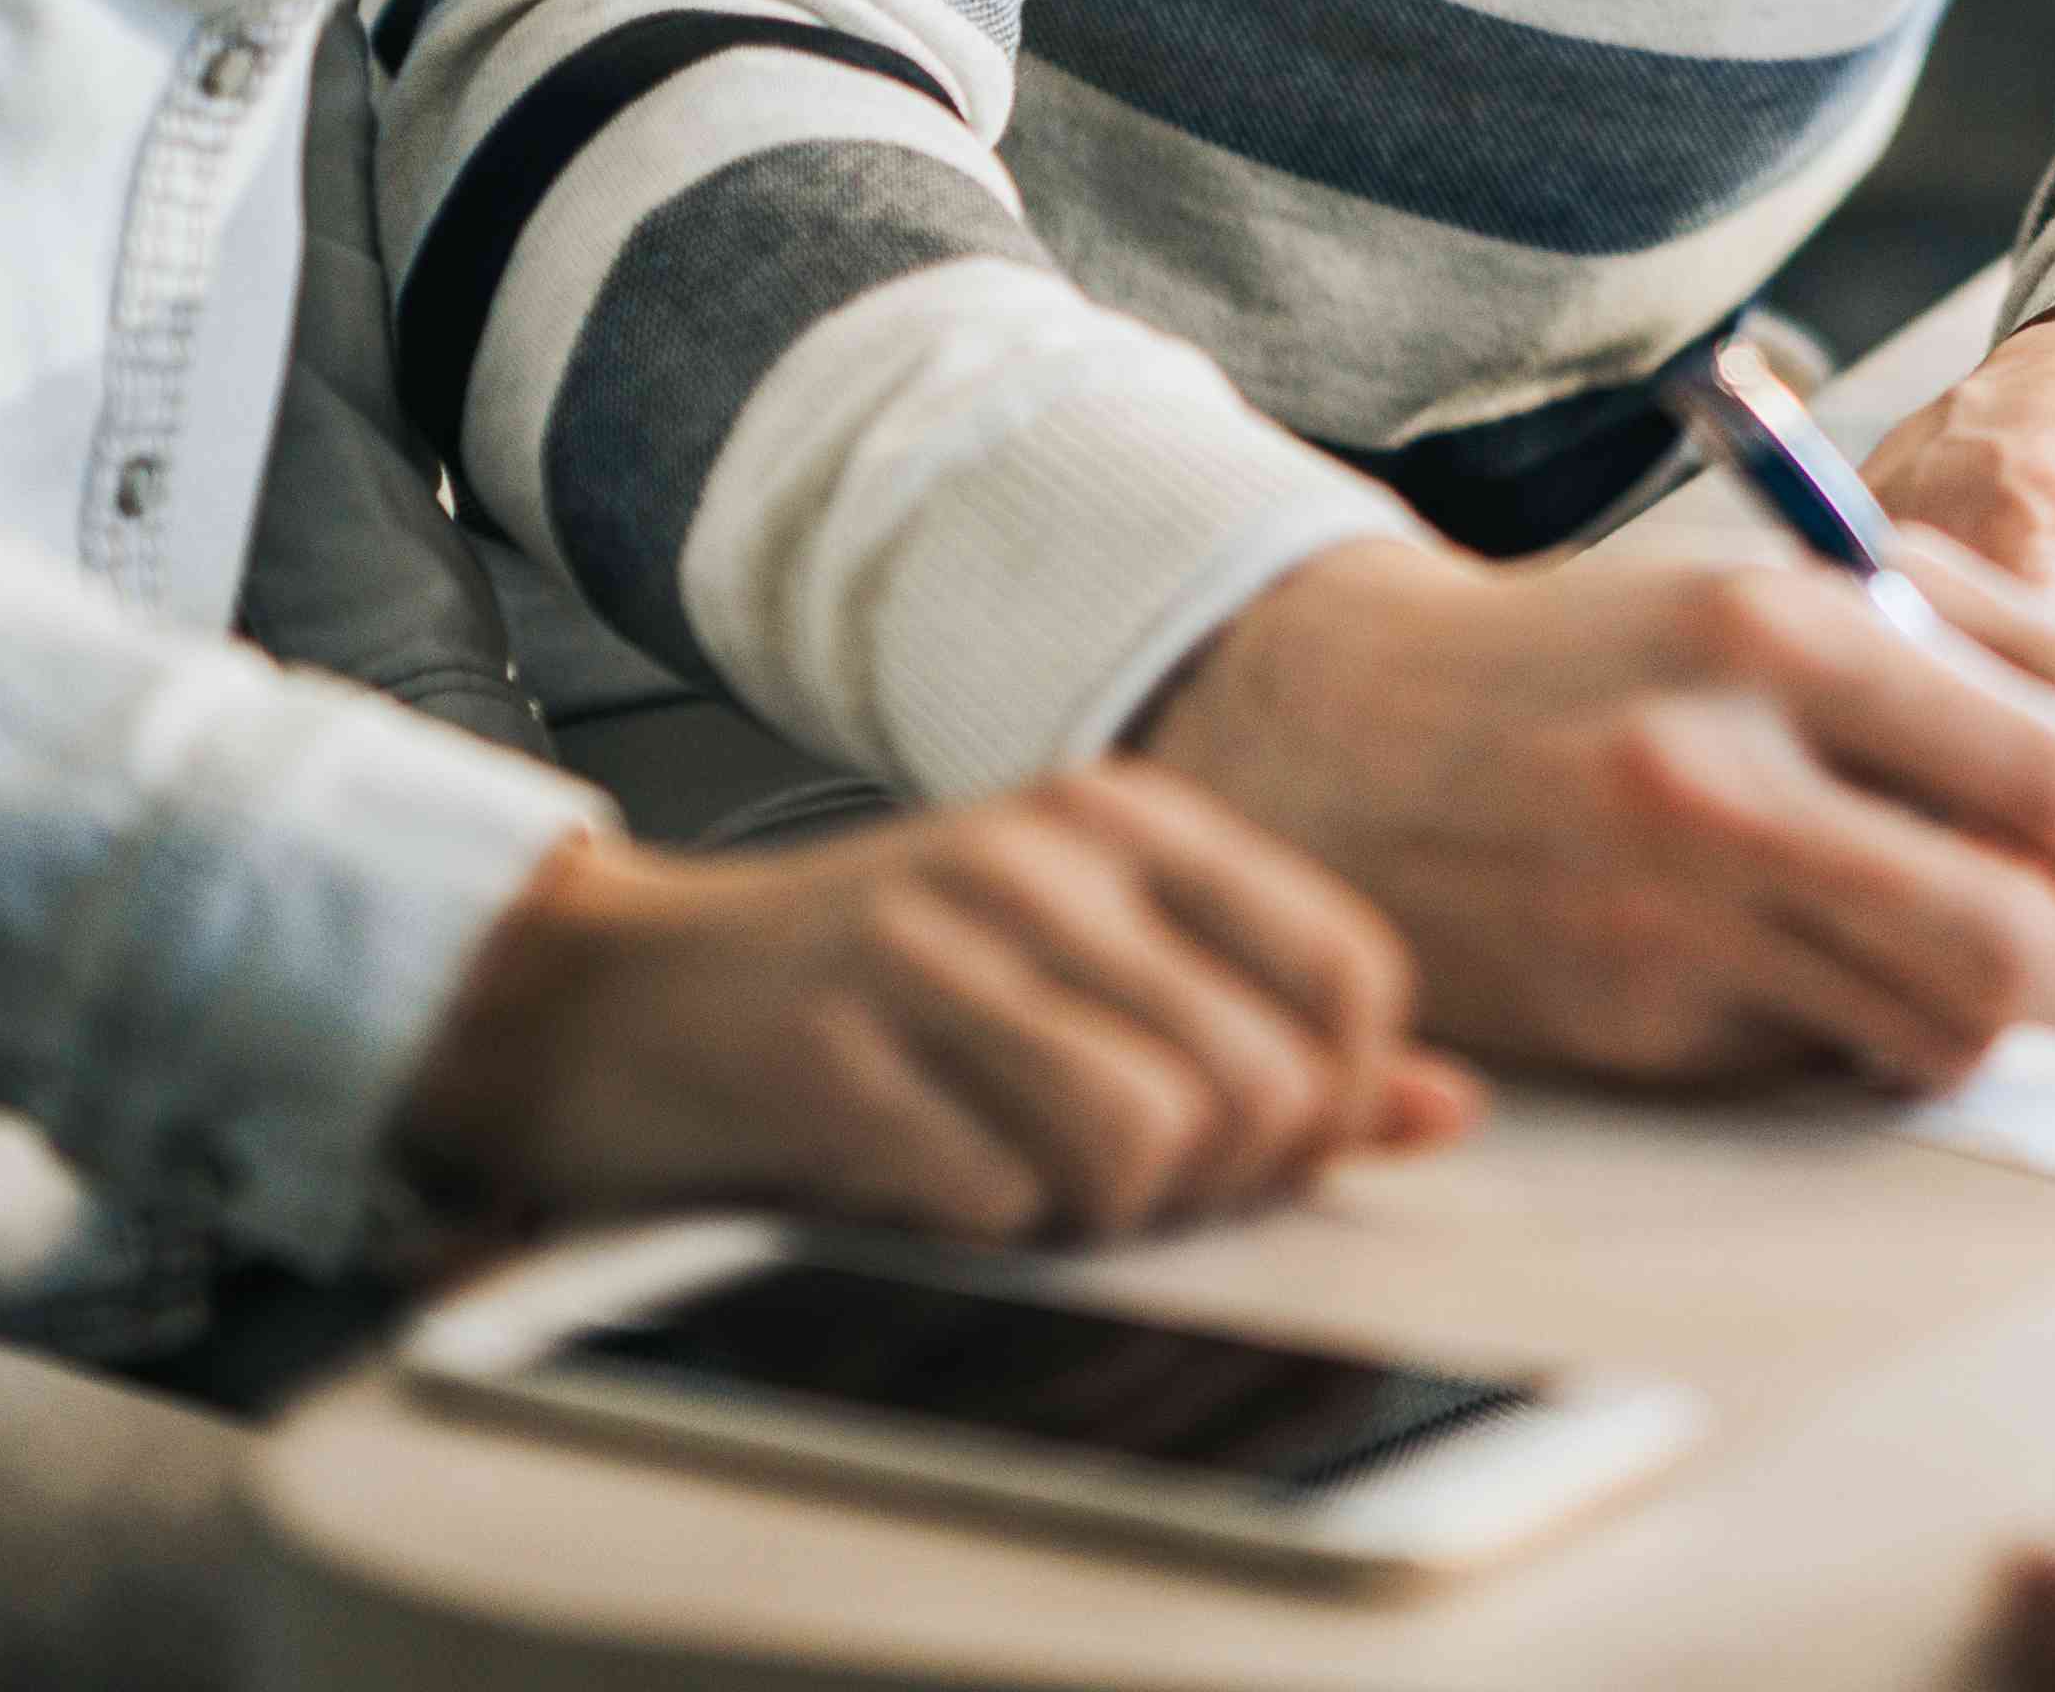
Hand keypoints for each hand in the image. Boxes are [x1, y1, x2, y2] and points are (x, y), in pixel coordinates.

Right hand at [396, 768, 1471, 1245]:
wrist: (610, 993)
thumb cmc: (867, 989)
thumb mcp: (1080, 965)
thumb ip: (1261, 1025)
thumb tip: (1444, 1108)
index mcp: (1130, 820)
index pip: (1351, 975)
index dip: (1335, 1104)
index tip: (1252, 1148)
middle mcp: (1046, 860)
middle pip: (1264, 1086)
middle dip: (1218, 1186)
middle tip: (1126, 1190)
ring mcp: (934, 944)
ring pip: (1150, 1142)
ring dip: (1104, 1218)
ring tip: (1031, 1187)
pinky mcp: (832, 1050)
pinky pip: (999, 1199)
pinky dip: (986, 1234)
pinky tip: (931, 1191)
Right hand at [1138, 531, 2054, 1094]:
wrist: (1329, 733)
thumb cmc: (1591, 663)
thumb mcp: (1770, 596)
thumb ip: (1956, 663)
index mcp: (1793, 617)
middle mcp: (1735, 749)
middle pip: (2044, 894)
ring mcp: (1678, 891)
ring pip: (1963, 1002)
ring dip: (2026, 1014)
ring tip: (2007, 977)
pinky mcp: (1634, 1007)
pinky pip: (1844, 1056)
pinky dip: (1894, 1044)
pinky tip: (1853, 994)